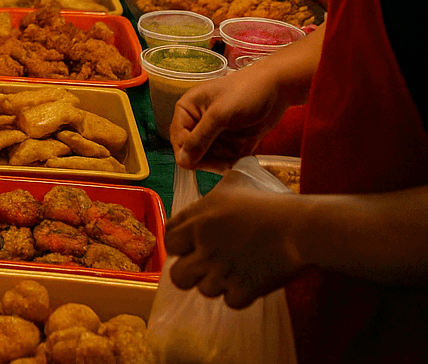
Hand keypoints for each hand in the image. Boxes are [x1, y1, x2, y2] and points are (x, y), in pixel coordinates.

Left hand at [165, 183, 306, 308]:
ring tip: (232, 271)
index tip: (191, 245)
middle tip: (205, 266)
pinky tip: (249, 280)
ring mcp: (222, 271)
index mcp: (197, 219)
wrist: (300, 226)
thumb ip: (219, 183)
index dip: (179, 244)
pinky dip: (240, 295)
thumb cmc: (270, 201)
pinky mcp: (243, 289)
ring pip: (204, 290)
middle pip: (176, 275)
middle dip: (189, 272)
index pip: (168, 239)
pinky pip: (230, 301)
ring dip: (217, 284)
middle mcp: (203, 246)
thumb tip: (219, 167)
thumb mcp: (237, 180)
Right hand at [171, 65, 288, 170]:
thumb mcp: (220, 114)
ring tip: (234, 158)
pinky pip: (223, 160)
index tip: (202, 161)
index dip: (187, 153)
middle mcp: (198, 124)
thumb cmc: (244, 93)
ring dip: (220, 162)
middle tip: (223, 161)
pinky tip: (240, 158)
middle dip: (206, 159)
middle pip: (192, 152)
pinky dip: (230, 162)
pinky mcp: (229, 143)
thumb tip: (182, 162)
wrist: (277, 89)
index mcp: (187, 110)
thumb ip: (200, 138)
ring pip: (208, 159)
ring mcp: (214, 135)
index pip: (178, 139)